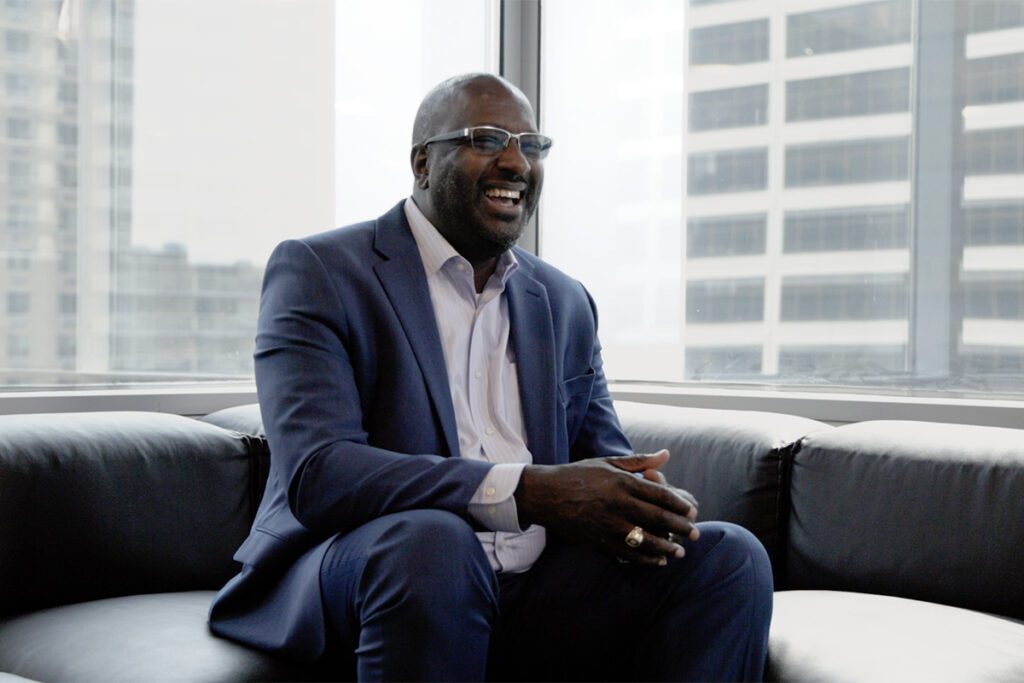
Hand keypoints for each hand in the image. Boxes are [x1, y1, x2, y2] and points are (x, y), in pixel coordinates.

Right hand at [515, 450, 699, 566]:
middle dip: (680, 528)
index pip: (659, 495)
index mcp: (622, 482)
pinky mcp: (598, 540)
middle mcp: (618, 503)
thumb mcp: (608, 462)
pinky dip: (644, 559)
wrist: (546, 494)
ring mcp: (608, 524)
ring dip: (665, 548)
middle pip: (657, 518)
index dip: (679, 505)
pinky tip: (657, 561)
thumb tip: (667, 454)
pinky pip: (626, 553)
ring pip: (644, 539)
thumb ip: (640, 461)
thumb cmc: (579, 474)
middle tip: (695, 534)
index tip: (692, 512)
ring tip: (679, 553)